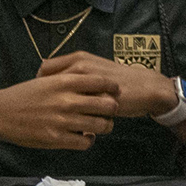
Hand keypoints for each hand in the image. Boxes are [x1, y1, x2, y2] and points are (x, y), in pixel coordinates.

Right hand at [0, 70, 119, 149]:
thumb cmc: (24, 95)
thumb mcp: (47, 80)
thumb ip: (70, 80)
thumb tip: (95, 81)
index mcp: (64, 82)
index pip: (102, 82)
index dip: (113, 88)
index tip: (115, 92)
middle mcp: (66, 101)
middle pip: (108, 105)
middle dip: (113, 109)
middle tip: (110, 111)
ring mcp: (62, 121)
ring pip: (101, 125)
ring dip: (104, 126)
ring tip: (99, 125)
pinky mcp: (56, 138)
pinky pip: (86, 142)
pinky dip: (89, 140)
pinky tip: (84, 136)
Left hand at [37, 51, 179, 118]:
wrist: (144, 87)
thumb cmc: (117, 80)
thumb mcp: (93, 69)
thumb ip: (73, 72)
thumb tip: (51, 79)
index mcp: (78, 58)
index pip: (44, 68)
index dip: (41, 83)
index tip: (44, 95)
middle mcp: (81, 67)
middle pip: (48, 84)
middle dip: (45, 99)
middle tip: (49, 110)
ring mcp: (90, 83)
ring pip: (62, 99)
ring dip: (57, 111)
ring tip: (59, 120)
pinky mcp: (99, 98)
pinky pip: (79, 112)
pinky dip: (74, 120)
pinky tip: (74, 127)